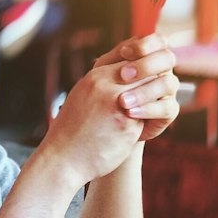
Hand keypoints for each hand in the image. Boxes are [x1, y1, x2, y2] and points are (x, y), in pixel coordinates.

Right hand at [40, 46, 146, 185]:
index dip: (143, 66)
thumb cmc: (73, 129)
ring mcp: (116, 104)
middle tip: (155, 94)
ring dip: (153, 102)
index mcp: (95, 76)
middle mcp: (105, 86)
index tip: (147, 79)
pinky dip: (148, 122)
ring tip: (147, 112)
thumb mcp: (83, 95)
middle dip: (152, 84)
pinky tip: (140, 131)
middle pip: (144, 72)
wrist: (62, 159)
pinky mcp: (127, 125)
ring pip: (150, 92)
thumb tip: (126, 68)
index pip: (130, 58)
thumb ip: (103, 81)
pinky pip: (148, 116)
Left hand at [109, 34, 180, 142]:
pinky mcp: (169, 111)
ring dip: (145, 91)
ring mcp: (168, 90)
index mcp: (150, 56)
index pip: (158, 41)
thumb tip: (127, 46)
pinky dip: (148, 109)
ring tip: (122, 101)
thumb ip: (115, 58)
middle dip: (146, 65)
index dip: (145, 44)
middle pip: (167, 58)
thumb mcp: (104, 72)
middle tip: (124, 75)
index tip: (125, 52)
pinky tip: (130, 112)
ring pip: (168, 83)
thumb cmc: (103, 92)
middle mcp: (163, 70)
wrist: (102, 122)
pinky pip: (167, 108)